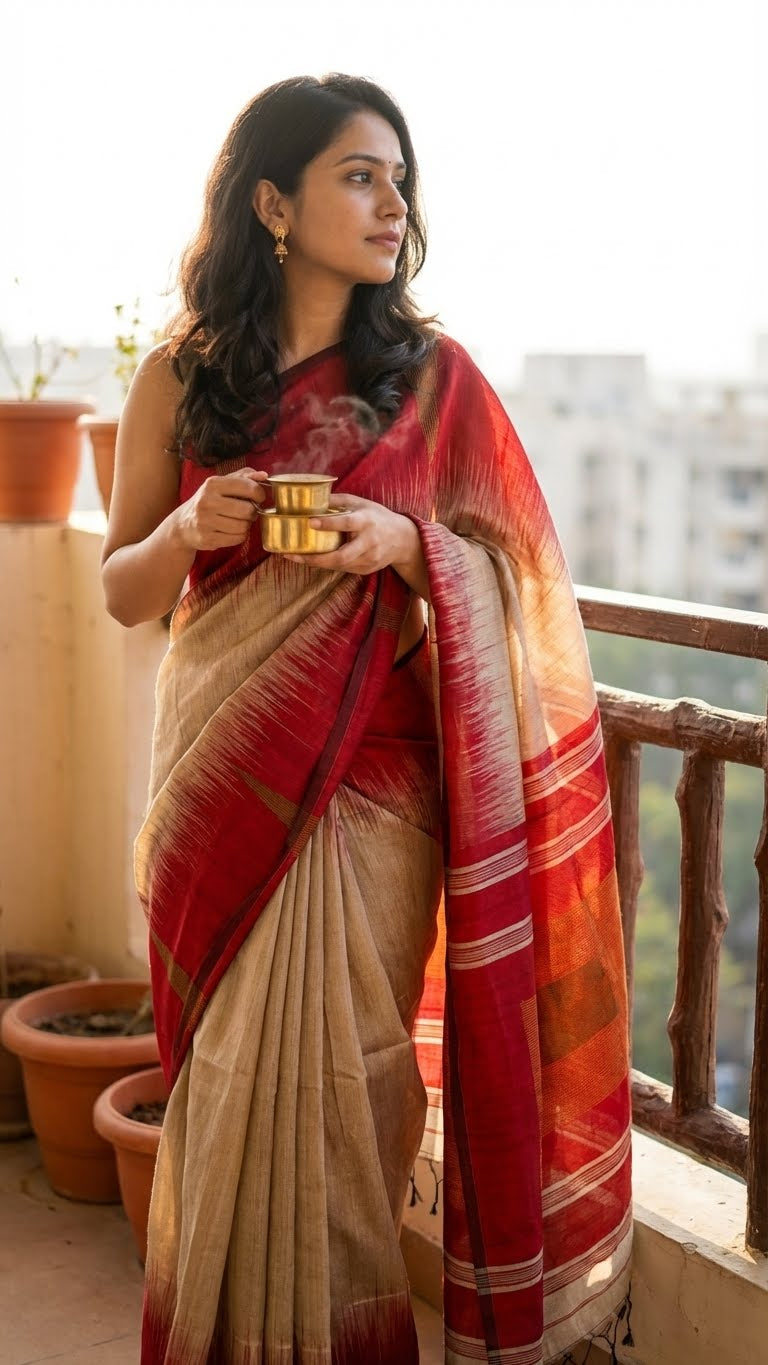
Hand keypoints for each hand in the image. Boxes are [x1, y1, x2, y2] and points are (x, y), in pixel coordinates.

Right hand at [173, 468, 268, 551]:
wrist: (183, 525)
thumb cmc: (208, 501)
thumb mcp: (221, 484)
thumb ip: (243, 477)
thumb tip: (264, 475)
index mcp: (212, 484)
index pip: (248, 487)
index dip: (259, 494)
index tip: (258, 497)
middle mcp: (207, 501)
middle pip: (248, 509)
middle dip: (252, 512)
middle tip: (247, 512)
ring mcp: (205, 521)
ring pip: (243, 526)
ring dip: (246, 525)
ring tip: (238, 521)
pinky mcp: (207, 538)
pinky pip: (237, 539)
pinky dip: (239, 536)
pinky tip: (231, 530)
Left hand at [282, 493, 415, 575]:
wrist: (403, 539)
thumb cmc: (378, 517)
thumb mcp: (362, 503)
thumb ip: (339, 499)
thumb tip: (313, 496)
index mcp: (367, 521)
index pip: (347, 523)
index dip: (328, 524)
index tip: (310, 522)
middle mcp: (369, 542)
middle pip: (342, 556)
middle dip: (316, 559)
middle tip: (293, 554)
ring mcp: (369, 558)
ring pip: (339, 565)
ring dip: (316, 563)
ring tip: (295, 557)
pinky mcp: (367, 569)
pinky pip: (343, 568)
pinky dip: (328, 564)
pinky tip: (313, 559)